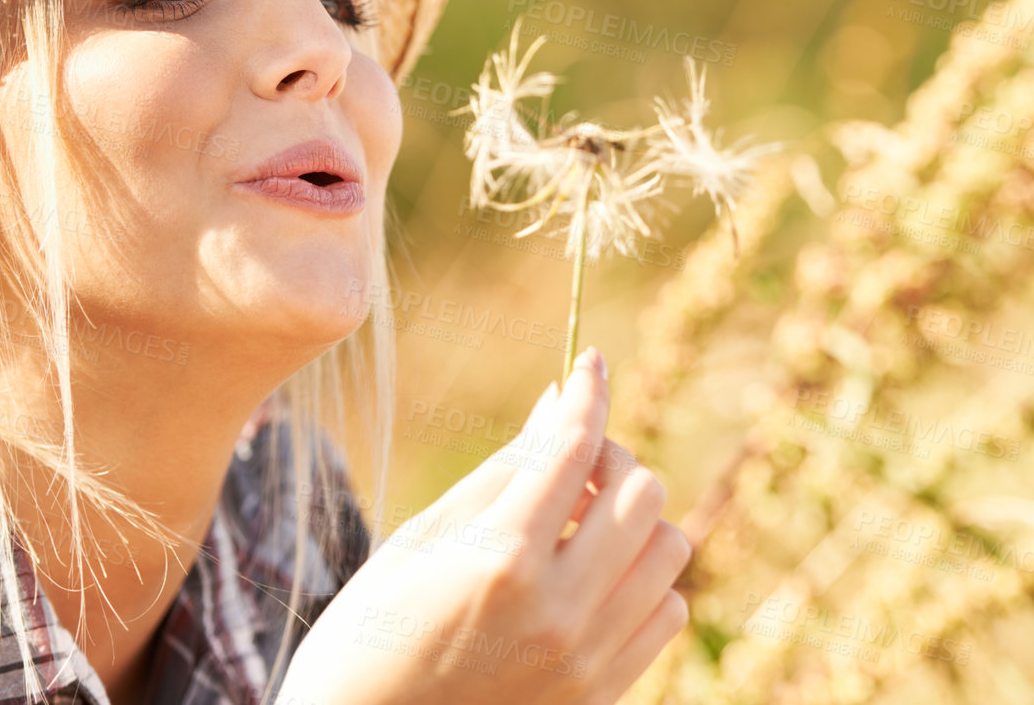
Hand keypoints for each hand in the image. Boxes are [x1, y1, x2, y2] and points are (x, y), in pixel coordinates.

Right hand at [277, 346, 690, 704]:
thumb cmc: (365, 639)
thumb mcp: (419, 542)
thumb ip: (501, 472)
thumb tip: (559, 403)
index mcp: (500, 561)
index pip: (573, 448)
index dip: (587, 392)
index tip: (589, 362)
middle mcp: (558, 613)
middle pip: (643, 494)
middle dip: (611, 459)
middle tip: (568, 464)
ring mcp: (587, 663)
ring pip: (668, 550)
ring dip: (634, 521)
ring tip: (580, 524)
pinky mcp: (600, 698)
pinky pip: (666, 614)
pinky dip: (643, 581)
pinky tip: (591, 579)